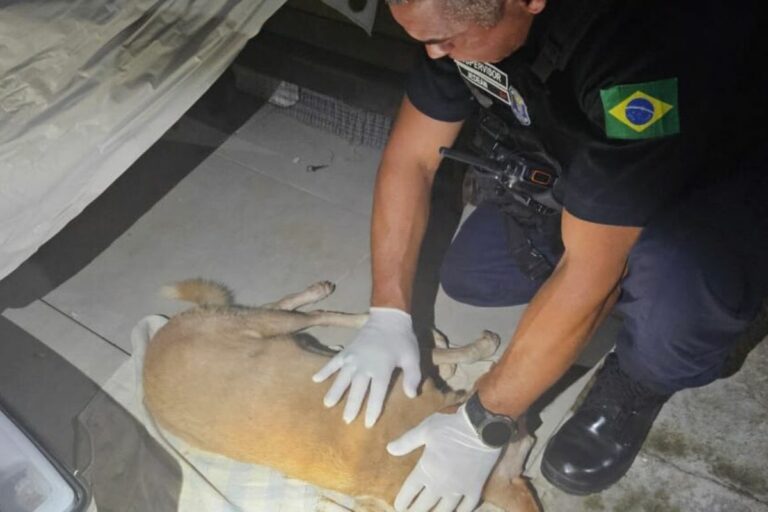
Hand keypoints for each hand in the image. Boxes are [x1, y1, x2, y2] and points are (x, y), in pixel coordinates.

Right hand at [312, 307, 420, 427]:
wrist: (388, 317)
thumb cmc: (402, 339)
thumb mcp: (412, 357)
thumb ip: (412, 376)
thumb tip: (411, 395)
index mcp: (381, 369)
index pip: (377, 394)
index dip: (372, 409)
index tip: (367, 424)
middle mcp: (364, 365)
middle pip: (357, 389)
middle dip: (351, 405)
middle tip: (346, 420)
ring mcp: (353, 358)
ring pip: (342, 378)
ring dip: (335, 391)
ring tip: (328, 404)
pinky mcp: (347, 351)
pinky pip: (333, 362)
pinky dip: (324, 370)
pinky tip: (315, 379)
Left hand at [387, 405, 501, 511]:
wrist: (482, 426)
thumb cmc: (451, 425)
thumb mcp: (425, 429)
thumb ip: (406, 442)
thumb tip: (389, 449)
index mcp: (426, 470)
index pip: (409, 493)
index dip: (402, 502)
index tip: (399, 506)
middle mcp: (440, 484)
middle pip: (424, 506)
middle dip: (415, 511)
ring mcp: (459, 489)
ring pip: (444, 511)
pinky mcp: (475, 488)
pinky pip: (467, 507)